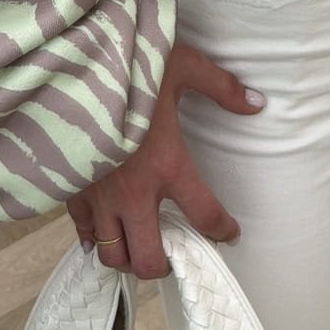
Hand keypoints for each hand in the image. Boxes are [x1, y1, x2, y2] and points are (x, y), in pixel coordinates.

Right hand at [65, 39, 265, 280]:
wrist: (71, 65)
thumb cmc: (129, 65)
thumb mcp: (183, 66)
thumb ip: (221, 87)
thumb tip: (258, 103)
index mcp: (168, 164)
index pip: (205, 215)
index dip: (223, 230)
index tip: (230, 233)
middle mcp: (133, 192)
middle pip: (149, 259)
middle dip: (165, 264)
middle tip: (175, 251)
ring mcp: (99, 196)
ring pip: (113, 255)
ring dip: (130, 257)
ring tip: (140, 245)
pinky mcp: (72, 189)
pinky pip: (82, 232)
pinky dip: (94, 239)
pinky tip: (104, 232)